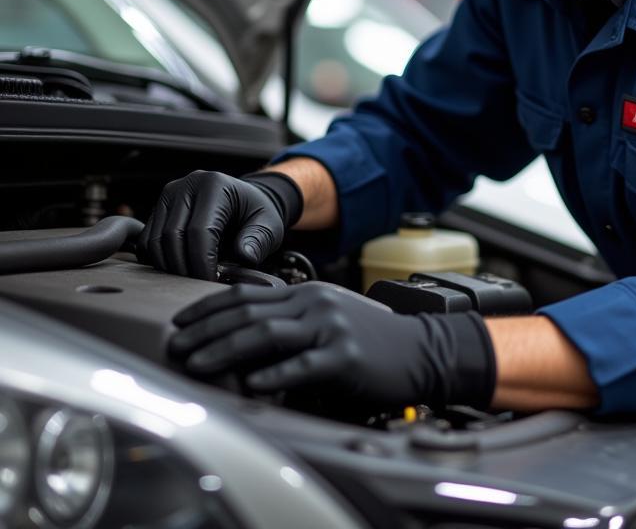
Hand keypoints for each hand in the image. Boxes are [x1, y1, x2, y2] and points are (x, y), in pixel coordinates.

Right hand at [136, 170, 302, 279]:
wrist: (243, 200)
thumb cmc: (255, 213)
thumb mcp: (269, 224)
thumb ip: (259, 239)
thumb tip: (245, 256)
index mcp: (215, 185)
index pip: (200, 231)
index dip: (203, 262)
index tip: (211, 281)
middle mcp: (187, 184)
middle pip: (173, 236)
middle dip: (185, 268)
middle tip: (199, 284)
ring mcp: (169, 194)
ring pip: (155, 240)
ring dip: (170, 267)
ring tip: (191, 278)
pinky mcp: (158, 208)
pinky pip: (147, 241)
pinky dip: (159, 260)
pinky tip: (180, 268)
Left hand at [168, 282, 495, 410]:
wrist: (420, 349)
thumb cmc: (370, 338)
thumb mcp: (327, 315)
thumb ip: (290, 318)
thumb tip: (242, 330)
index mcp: (306, 292)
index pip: (245, 293)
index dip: (207, 307)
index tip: (179, 324)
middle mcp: (314, 303)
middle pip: (248, 311)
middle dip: (205, 330)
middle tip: (175, 346)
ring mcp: (329, 327)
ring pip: (266, 333)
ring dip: (225, 349)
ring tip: (197, 362)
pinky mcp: (344, 356)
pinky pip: (302, 365)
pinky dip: (274, 374)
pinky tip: (253, 383)